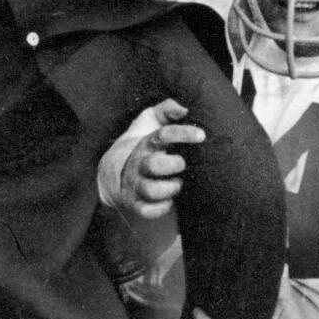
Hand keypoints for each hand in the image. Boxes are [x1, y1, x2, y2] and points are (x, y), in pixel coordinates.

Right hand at [119, 99, 204, 218]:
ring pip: (151, 190)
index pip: (163, 135)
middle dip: (173, 164)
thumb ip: (168, 109)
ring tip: (180, 184)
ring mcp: (137, 184)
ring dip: (170, 188)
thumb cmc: (147, 144)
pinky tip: (170, 201)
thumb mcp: (152, 121)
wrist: (117, 170)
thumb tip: (185, 108)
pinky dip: (161, 208)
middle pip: (153, 164)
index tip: (201, 135)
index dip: (183, 134)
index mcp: (147, 142)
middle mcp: (140, 163)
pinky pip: (147, 210)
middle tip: (184, 164)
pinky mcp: (137, 203)